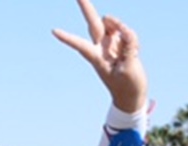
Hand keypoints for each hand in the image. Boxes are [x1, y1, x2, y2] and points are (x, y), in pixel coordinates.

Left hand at [53, 0, 147, 114]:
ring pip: (112, 23)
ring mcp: (110, 43)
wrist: (132, 95)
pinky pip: (127, 31)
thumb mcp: (130, 68)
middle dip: (86, 7)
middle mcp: (101, 47)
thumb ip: (128, 46)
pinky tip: (134, 52)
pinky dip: (132, 37)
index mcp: (97, 57)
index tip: (53, 31)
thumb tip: (124, 28)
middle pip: (92, 22)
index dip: (68, 38)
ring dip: (120, 26)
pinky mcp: (120, 41)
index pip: (81, 45)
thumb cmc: (127, 86)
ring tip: (130, 48)